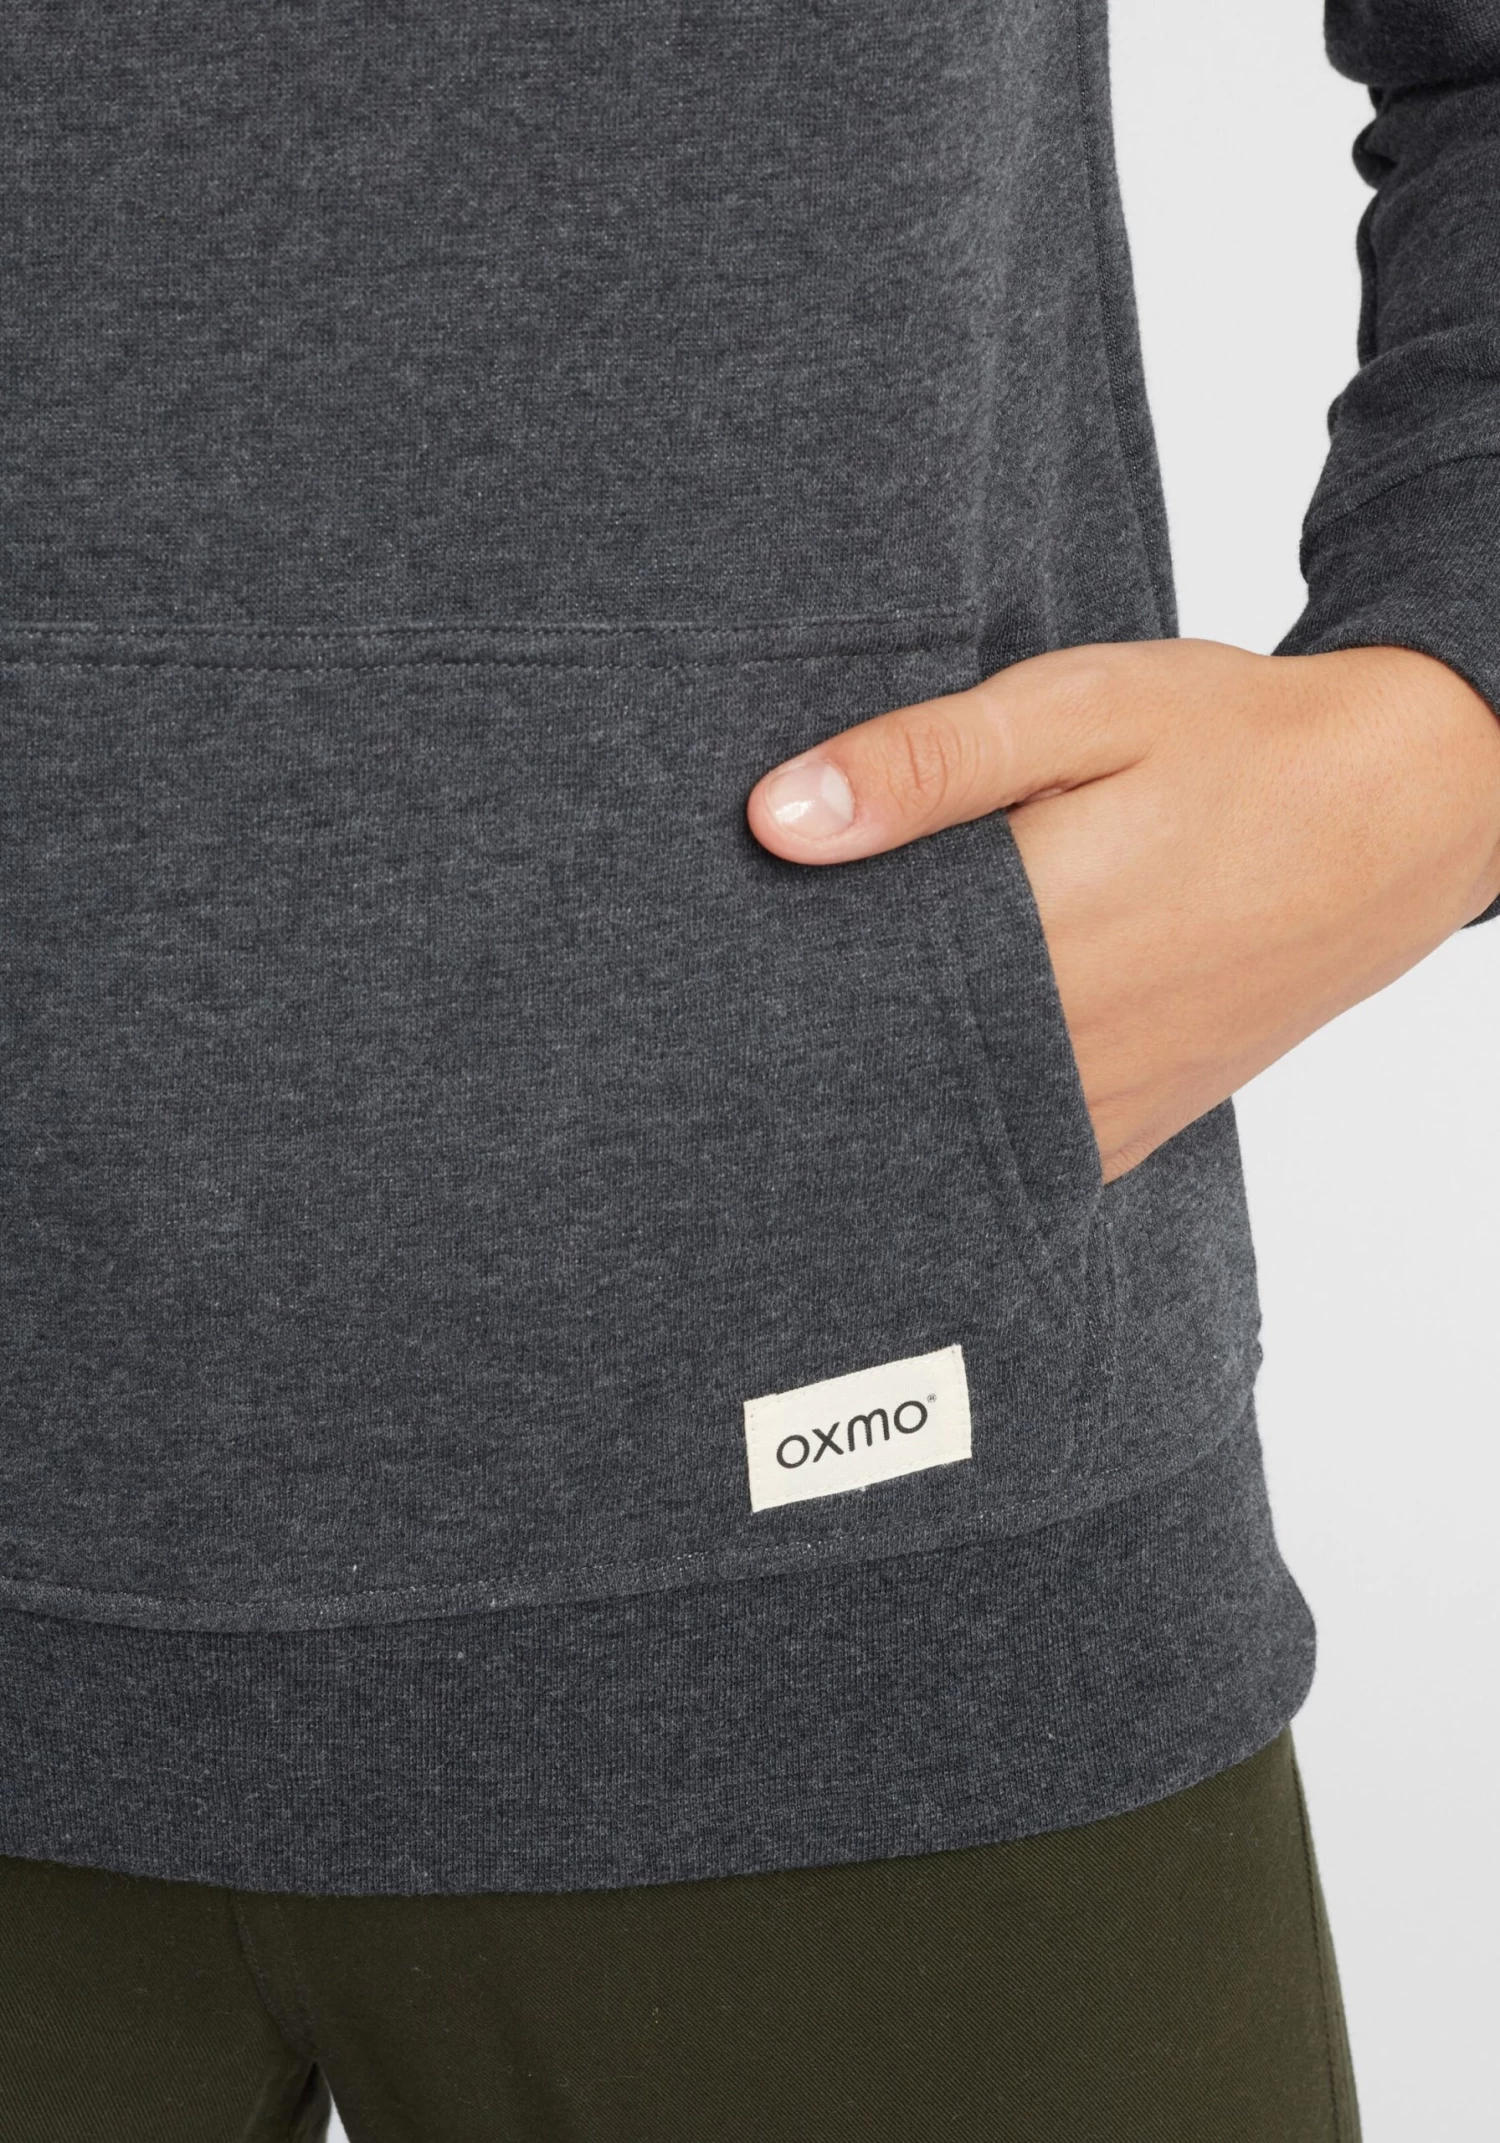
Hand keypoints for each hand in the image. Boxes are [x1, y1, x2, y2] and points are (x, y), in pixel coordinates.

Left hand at [746, 638, 1499, 1181]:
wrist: (1403, 816)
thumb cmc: (1241, 745)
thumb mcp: (1083, 708)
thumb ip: (928, 762)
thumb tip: (778, 817)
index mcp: (1041, 929)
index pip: (851, 983)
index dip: (773, 972)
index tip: (709, 956)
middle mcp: (1068, 1041)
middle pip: (885, 1064)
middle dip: (812, 1033)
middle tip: (739, 998)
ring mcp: (1104, 1098)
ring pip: (943, 1124)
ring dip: (881, 1085)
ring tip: (811, 1041)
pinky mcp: (1133, 1124)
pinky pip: (1013, 1152)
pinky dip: (957, 1122)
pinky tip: (921, 1075)